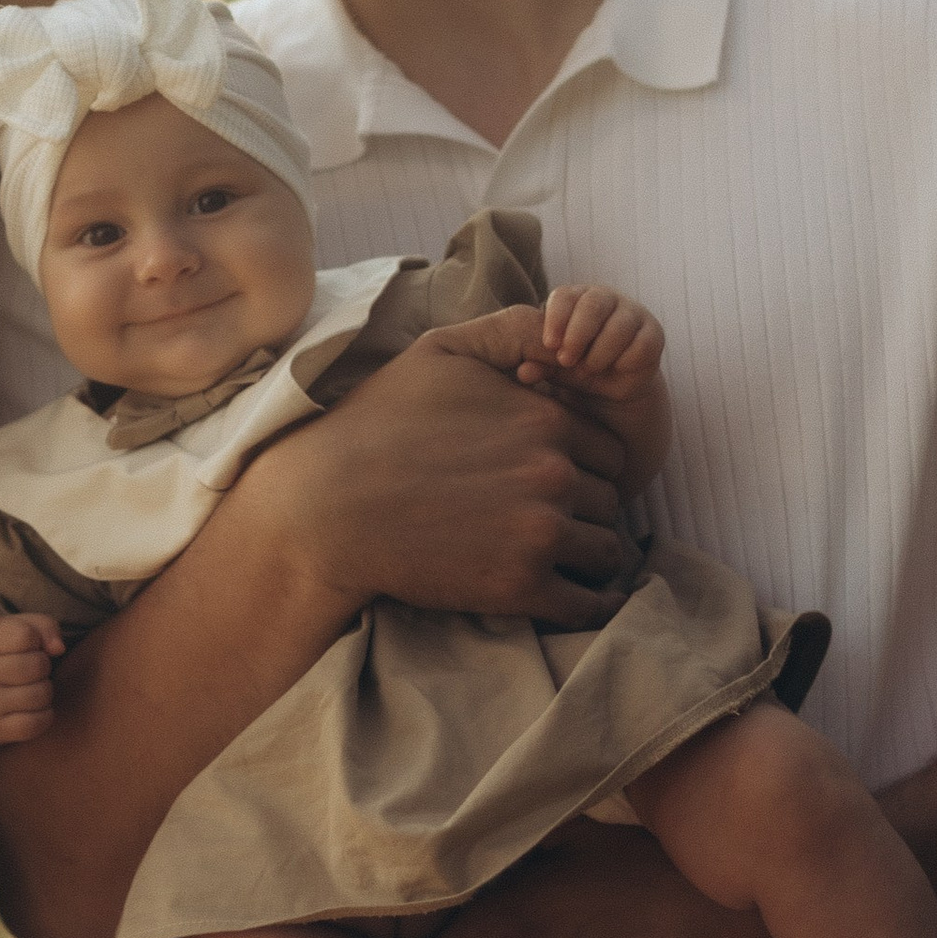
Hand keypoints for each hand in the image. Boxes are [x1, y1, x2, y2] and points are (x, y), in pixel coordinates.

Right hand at [0, 609, 61, 744]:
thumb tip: (58, 649)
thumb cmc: (2, 652)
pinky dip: (43, 716)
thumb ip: (44, 626)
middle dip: (43, 666)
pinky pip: (34, 724)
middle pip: (37, 666)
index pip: (26, 635)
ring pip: (39, 695)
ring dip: (44, 691)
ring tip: (30, 687)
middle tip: (31, 670)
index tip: (26, 646)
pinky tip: (33, 708)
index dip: (36, 639)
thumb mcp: (17, 627)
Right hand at [257, 332, 629, 628]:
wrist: (327, 506)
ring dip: (586, 555)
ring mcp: (540, 533)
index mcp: (545, 418)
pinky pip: (587, 605)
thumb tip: (567, 338)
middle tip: (542, 517)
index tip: (551, 477)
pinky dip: (587, 605)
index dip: (585, 465)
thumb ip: (513, 332)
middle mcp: (553, 474)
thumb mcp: (442, 351)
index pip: (609, 453)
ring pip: (605, 551)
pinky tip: (567, 596)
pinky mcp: (520, 587)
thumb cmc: (379, 423)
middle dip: (584, 509)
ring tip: (550, 556)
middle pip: (608, 501)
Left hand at [533, 284, 664, 399]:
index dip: (556, 319)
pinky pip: (642, 344)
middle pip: (593, 304)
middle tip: (566, 360)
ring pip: (619, 324)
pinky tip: (614, 370)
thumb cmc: (576, 367)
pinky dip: (625, 360)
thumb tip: (523, 372)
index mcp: (577, 298)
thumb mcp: (554, 368)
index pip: (565, 296)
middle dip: (578, 334)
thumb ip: (539, 365)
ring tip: (588, 369)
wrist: (611, 388)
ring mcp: (632, 313)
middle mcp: (606, 299)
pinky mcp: (653, 333)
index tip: (549, 345)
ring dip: (601, 351)